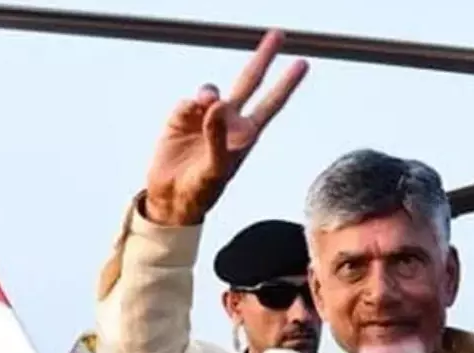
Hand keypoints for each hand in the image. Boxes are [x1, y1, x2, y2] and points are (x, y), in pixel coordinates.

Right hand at [143, 30, 309, 226]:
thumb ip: (218, 137)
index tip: (302, 63)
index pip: (271, 103)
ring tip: (205, 106)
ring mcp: (205, 115)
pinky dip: (188, 108)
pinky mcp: (181, 116)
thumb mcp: (216, 169)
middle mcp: (229, 120)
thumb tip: (216, 104)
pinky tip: (186, 122)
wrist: (172, 197)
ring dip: (209, 95)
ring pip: (212, 90)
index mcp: (246, 134)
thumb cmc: (202, 189)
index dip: (286, 83)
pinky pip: (188, 102)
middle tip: (279, 34)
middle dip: (263, 58)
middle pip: (249, 81)